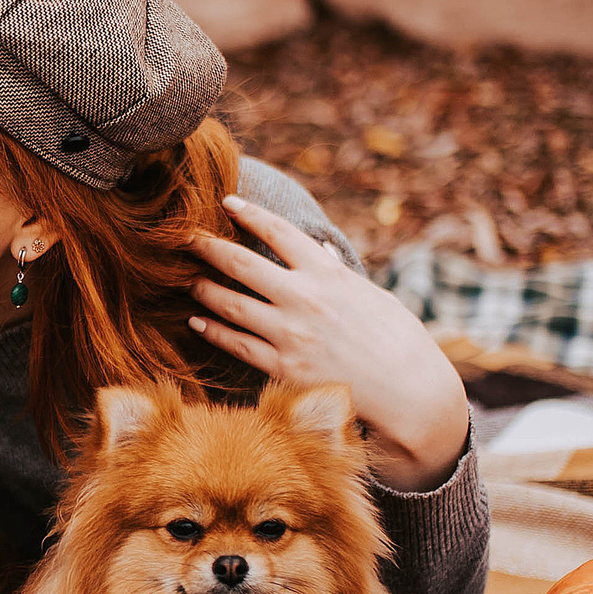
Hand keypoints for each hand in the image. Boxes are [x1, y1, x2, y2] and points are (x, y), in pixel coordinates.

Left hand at [189, 195, 468, 490]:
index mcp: (328, 273)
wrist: (409, 392)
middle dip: (208, 246)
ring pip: (231, 304)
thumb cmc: (398, 341)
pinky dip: (213, 331)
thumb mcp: (372, 295)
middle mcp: (304, 298)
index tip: (227, 202)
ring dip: (204, 289)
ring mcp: (290, 333)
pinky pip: (237, 345)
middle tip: (184, 236)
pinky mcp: (283, 368)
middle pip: (242, 263)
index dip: (249, 213)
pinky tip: (196, 322)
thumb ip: (339, 273)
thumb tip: (322, 250)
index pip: (279, 231)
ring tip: (187, 280)